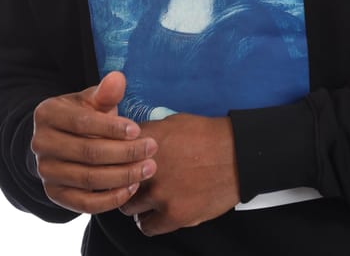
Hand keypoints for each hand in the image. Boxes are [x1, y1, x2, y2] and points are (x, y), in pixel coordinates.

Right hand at [31, 71, 157, 213]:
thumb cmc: (82, 115)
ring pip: (89, 178)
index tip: (138, 130)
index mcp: (47, 114)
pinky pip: (84, 203)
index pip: (83, 123)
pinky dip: (110, 198)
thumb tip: (117, 78)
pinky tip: (132, 187)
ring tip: (148, 167)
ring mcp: (45, 171)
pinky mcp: (54, 194)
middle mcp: (40, 144)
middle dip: (125, 152)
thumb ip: (105, 92)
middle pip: (88, 152)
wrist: (63, 140)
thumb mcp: (91, 100)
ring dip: (123, 175)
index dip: (112, 128)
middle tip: (152, 148)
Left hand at [119, 113, 239, 235]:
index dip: (112, 158)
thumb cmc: (207, 135)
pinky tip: (156, 214)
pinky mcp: (174, 214)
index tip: (115, 163)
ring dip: (136, 203)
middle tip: (129, 183)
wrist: (237, 154)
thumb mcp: (173, 122)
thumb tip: (131, 140)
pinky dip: (149, 221)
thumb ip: (148, 134)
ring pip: (128, 206)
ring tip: (145, 199)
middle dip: (121, 182)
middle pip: (116, 181)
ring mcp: (161, 193)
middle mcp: (148, 167)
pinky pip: (147, 226)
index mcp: (146, 141)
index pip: (112, 152)